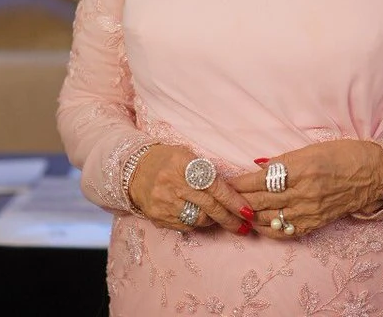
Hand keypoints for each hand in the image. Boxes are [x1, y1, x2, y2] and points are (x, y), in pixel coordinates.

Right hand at [128, 145, 253, 235]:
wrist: (134, 169)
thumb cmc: (168, 160)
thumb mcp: (187, 156)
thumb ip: (208, 171)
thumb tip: (235, 192)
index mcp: (184, 165)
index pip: (214, 186)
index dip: (233, 200)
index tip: (247, 211)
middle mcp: (173, 184)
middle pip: (209, 207)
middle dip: (230, 219)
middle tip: (244, 227)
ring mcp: (164, 203)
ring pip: (198, 220)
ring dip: (212, 220)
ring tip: (217, 217)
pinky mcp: (158, 217)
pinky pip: (185, 226)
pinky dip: (195, 223)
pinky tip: (197, 216)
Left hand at [228, 140, 382, 238]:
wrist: (372, 174)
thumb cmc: (342, 155)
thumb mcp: (310, 149)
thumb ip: (282, 161)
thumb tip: (257, 167)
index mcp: (300, 167)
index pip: (259, 179)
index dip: (239, 182)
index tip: (224, 182)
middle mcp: (303, 191)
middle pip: (259, 200)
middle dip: (237, 200)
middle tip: (219, 198)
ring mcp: (308, 210)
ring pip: (268, 218)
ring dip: (247, 216)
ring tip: (232, 212)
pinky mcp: (314, 224)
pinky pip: (284, 231)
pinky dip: (266, 229)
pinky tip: (256, 224)